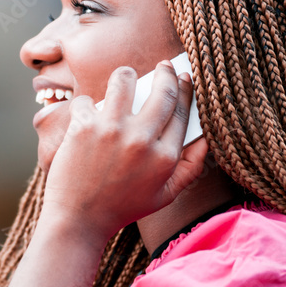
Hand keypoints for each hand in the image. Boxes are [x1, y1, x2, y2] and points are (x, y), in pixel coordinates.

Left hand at [39, 61, 208, 244]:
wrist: (78, 220)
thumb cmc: (122, 207)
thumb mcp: (165, 194)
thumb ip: (190, 167)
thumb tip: (207, 138)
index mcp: (165, 157)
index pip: (182, 112)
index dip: (185, 89)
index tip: (183, 77)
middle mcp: (142, 140)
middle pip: (162, 91)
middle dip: (164, 73)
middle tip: (163, 67)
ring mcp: (111, 130)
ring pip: (124, 80)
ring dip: (125, 76)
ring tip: (124, 79)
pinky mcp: (84, 126)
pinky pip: (88, 99)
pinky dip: (87, 104)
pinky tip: (87, 115)